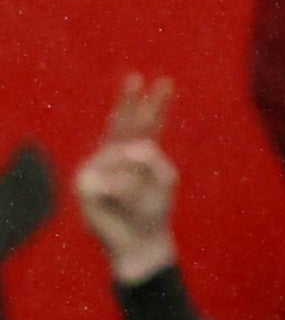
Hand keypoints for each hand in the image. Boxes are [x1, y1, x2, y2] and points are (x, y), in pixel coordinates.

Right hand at [73, 75, 177, 285]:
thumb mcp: (163, 177)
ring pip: (124, 155)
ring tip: (138, 195)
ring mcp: (96, 166)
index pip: (147, 123)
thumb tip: (129, 151)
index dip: (155, 104)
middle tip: (135, 78)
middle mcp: (114, 153)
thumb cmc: (152, 207)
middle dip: (130, 101)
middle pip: (124, 123)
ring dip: (138, 176)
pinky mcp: (84, 184)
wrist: (139, 241)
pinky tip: (120, 201)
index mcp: (137, 150)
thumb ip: (151, 159)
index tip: (164, 82)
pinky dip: (124, 189)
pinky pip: (113, 178)